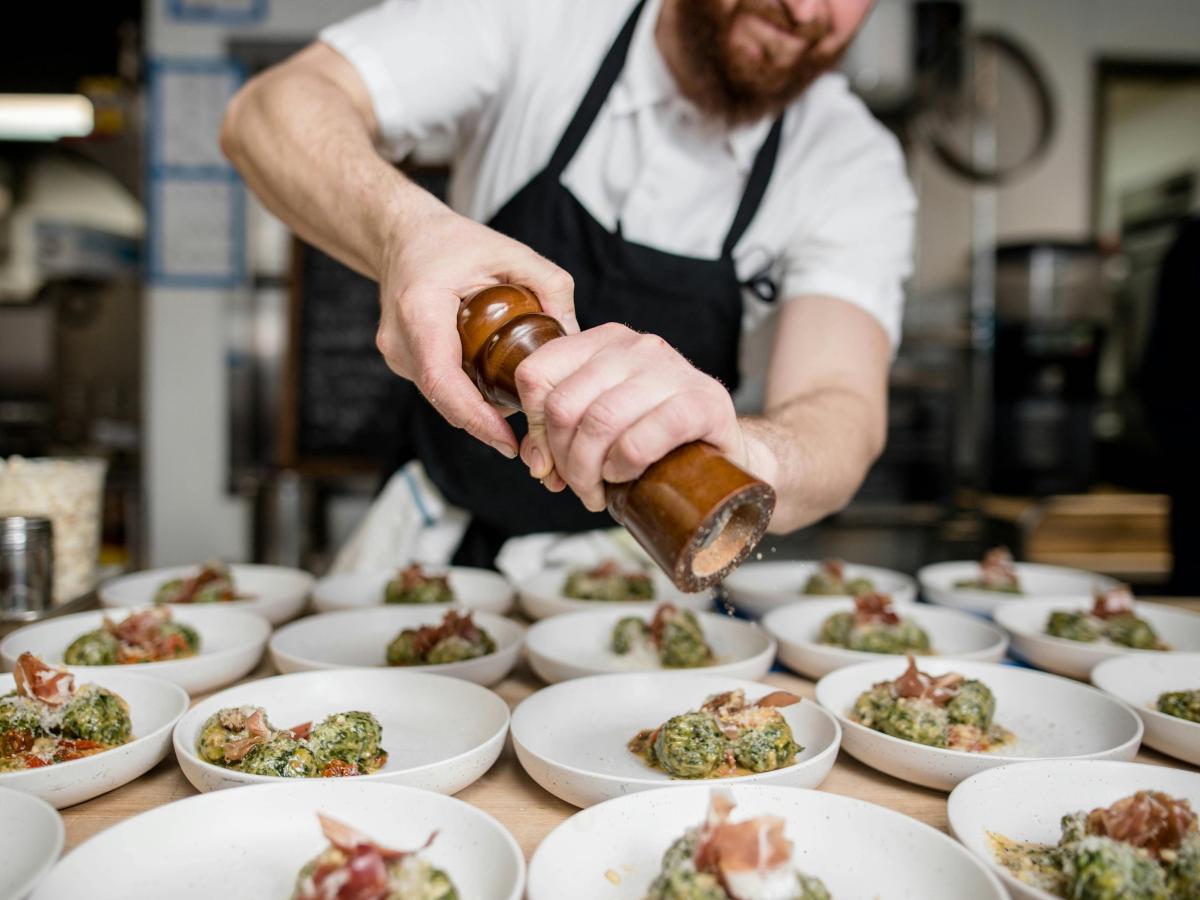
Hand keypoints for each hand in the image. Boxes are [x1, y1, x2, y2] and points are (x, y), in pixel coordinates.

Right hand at [375, 202, 577, 456]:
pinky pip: (440, 387)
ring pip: (443, 397)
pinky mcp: (403, 361)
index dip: (477, 419)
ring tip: (522, 408)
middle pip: (445, 398)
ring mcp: (397, 354)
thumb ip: (550, 285)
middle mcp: (400, 339)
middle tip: (533, 434)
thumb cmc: (453, 241)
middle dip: (487, 422)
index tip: (509, 442)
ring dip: (479, 409)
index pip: (443, 381)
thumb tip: (574, 333)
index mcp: (420, 309)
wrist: (404, 236)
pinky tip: (499, 388)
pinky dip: (469, 394)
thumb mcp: (510, 252)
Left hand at [513, 323, 747, 510]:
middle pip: (564, 404)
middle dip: (563, 459)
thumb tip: (535, 462)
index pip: (536, 373)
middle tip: (578, 486)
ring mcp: (672, 369)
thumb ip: (560, 432)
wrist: (727, 452)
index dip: (534, 427)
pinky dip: (624, 465)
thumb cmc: (656, 439)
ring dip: (589, 471)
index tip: (548, 460)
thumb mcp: (600, 424)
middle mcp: (636, 346)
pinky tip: (626, 476)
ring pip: (599, 421)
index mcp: (603, 342)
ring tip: (598, 492)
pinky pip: (642, 437)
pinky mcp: (704, 401)